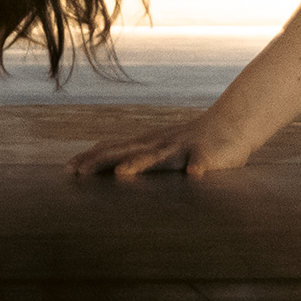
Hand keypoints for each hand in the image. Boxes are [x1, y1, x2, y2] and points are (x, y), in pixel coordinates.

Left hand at [69, 108, 260, 178]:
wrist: (232, 124)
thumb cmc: (192, 143)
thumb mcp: (160, 149)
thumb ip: (137, 155)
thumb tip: (107, 166)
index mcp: (148, 145)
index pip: (115, 149)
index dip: (92, 159)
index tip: (68, 170)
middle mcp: (161, 144)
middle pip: (128, 151)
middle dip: (103, 161)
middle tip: (79, 172)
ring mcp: (183, 148)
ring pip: (160, 156)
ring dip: (141, 163)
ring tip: (123, 173)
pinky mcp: (207, 154)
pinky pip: (203, 163)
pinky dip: (198, 168)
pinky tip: (195, 176)